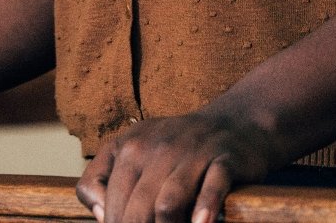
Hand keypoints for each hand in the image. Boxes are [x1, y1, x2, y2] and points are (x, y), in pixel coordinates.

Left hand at [76, 110, 282, 222]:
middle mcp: (156, 149)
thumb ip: (102, 178)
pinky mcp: (224, 160)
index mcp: (128, 148)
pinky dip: (205, 209)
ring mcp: (191, 154)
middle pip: (138, 207)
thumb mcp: (131, 149)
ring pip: (168, 203)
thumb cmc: (175, 147)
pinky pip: (212, 188)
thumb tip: (101, 216)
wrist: (234, 121)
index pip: (111, 199)